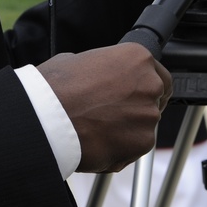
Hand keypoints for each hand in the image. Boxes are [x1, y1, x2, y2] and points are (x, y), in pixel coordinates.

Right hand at [37, 42, 171, 172]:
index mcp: (137, 58)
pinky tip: (97, 141)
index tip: (135, 95)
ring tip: (97, 128)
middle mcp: (149, 84)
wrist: (47, 117)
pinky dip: (121, 148)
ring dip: (127, 129)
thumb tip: (101, 76)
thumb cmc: (57, 86)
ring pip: (143, 125)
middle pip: (154, 101)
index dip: (145, 87)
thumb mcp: (79, 60)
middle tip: (111, 113)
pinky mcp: (142, 142)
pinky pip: (135, 147)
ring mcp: (148, 115)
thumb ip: (102, 68)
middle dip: (135, 108)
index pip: (159, 75)